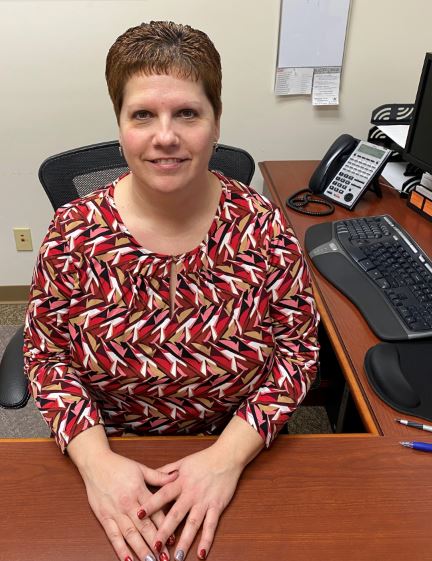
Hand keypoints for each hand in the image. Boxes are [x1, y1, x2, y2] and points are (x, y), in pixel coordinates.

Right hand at [79, 448, 177, 560]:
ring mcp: (115, 512)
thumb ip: (159, 476)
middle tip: (165, 559)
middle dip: (155, 544)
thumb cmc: (119, 465)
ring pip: (130, 535)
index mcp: (139, 490)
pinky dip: (120, 549)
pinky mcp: (104, 517)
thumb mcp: (140, 468)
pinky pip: (113, 536)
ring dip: (141, 550)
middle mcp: (128, 503)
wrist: (95, 463)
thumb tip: (177, 475)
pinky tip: (128, 560)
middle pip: (144, 527)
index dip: (165, 527)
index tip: (173, 540)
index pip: (155, 512)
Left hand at [137, 444, 243, 559]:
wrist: (226, 456)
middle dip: (165, 531)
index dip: (151, 504)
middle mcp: (191, 493)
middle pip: (176, 514)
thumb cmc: (203, 459)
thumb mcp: (182, 462)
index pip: (163, 494)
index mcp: (180, 481)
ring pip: (193, 523)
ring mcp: (204, 501)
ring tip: (177, 556)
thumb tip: (150, 477)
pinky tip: (202, 554)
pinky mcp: (217, 506)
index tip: (139, 515)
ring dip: (185, 541)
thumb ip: (166, 471)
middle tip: (155, 546)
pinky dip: (207, 540)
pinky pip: (211, 526)